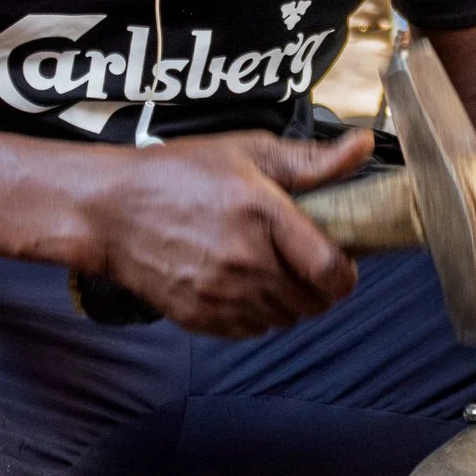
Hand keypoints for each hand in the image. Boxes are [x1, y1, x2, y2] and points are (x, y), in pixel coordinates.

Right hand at [51, 129, 371, 336]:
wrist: (111, 209)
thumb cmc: (180, 172)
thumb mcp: (247, 150)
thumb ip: (311, 159)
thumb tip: (365, 146)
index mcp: (262, 214)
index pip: (330, 270)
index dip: (346, 274)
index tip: (342, 262)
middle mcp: (244, 260)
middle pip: (312, 301)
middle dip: (319, 286)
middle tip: (306, 262)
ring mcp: (220, 294)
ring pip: (284, 319)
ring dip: (288, 300)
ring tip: (271, 269)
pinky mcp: (199, 317)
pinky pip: (250, 330)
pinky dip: (256, 313)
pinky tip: (243, 284)